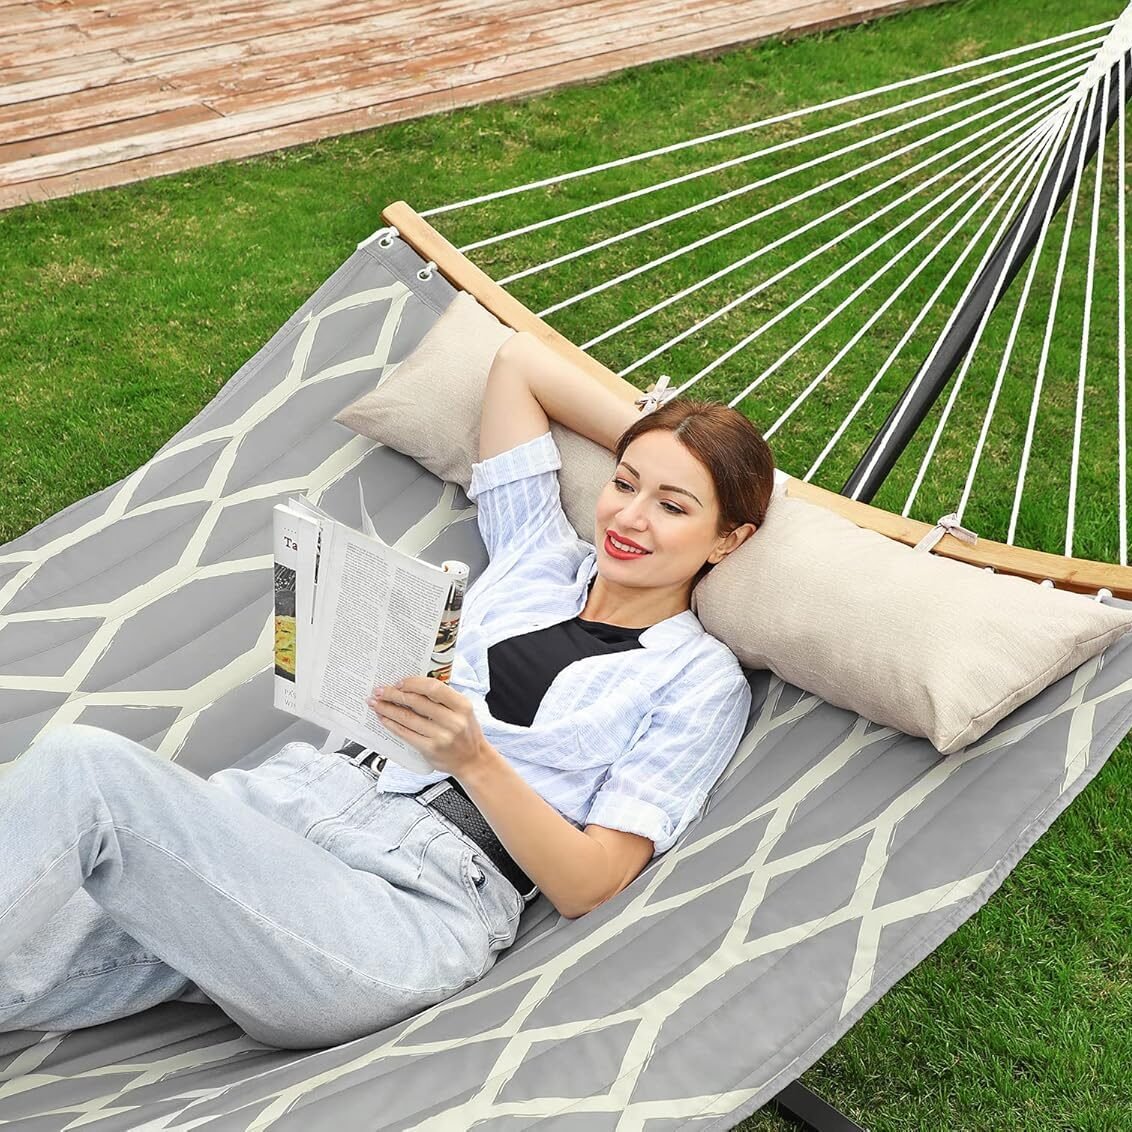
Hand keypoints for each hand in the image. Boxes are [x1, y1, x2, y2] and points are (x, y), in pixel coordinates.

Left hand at [367, 677, 487, 776]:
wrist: (472, 760)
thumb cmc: (466, 734)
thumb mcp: (463, 711)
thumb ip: (443, 699)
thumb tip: (412, 687)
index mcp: (462, 705)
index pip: (433, 688)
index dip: (413, 683)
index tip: (399, 683)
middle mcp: (453, 720)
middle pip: (416, 701)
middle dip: (394, 694)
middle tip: (380, 691)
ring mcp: (441, 736)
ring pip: (407, 718)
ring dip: (388, 709)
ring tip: (377, 704)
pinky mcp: (430, 749)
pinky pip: (406, 733)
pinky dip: (392, 725)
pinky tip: (384, 719)